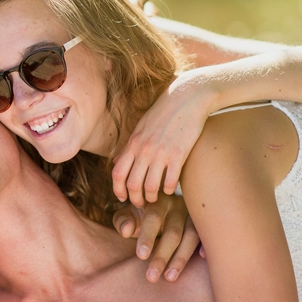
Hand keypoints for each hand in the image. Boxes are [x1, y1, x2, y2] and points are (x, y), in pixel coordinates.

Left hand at [112, 70, 212, 205]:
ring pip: (150, 186)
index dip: (118, 189)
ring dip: (151, 197)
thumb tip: (116, 163)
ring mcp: (161, 153)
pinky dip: (169, 190)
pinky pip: (170, 181)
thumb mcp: (140, 128)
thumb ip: (128, 147)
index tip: (122, 197)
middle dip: (134, 198)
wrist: (186, 98)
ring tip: (154, 198)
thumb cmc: (162, 113)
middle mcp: (144, 150)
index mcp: (133, 143)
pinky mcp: (179, 155)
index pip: (117, 173)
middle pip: (132, 184)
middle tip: (140, 203)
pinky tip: (170, 189)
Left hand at [112, 195, 200, 281]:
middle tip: (151, 277)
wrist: (164, 201)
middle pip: (172, 233)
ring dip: (181, 259)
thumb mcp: (129, 213)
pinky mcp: (204, 224)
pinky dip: (206, 246)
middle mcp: (178, 207)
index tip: (141, 256)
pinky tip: (203, 258)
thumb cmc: (143, 212)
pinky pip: (207, 236)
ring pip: (191, 237)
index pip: (153, 219)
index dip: (147, 238)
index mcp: (157, 202)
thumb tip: (126, 231)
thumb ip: (123, 220)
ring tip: (170, 277)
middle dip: (162, 257)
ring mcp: (193, 215)